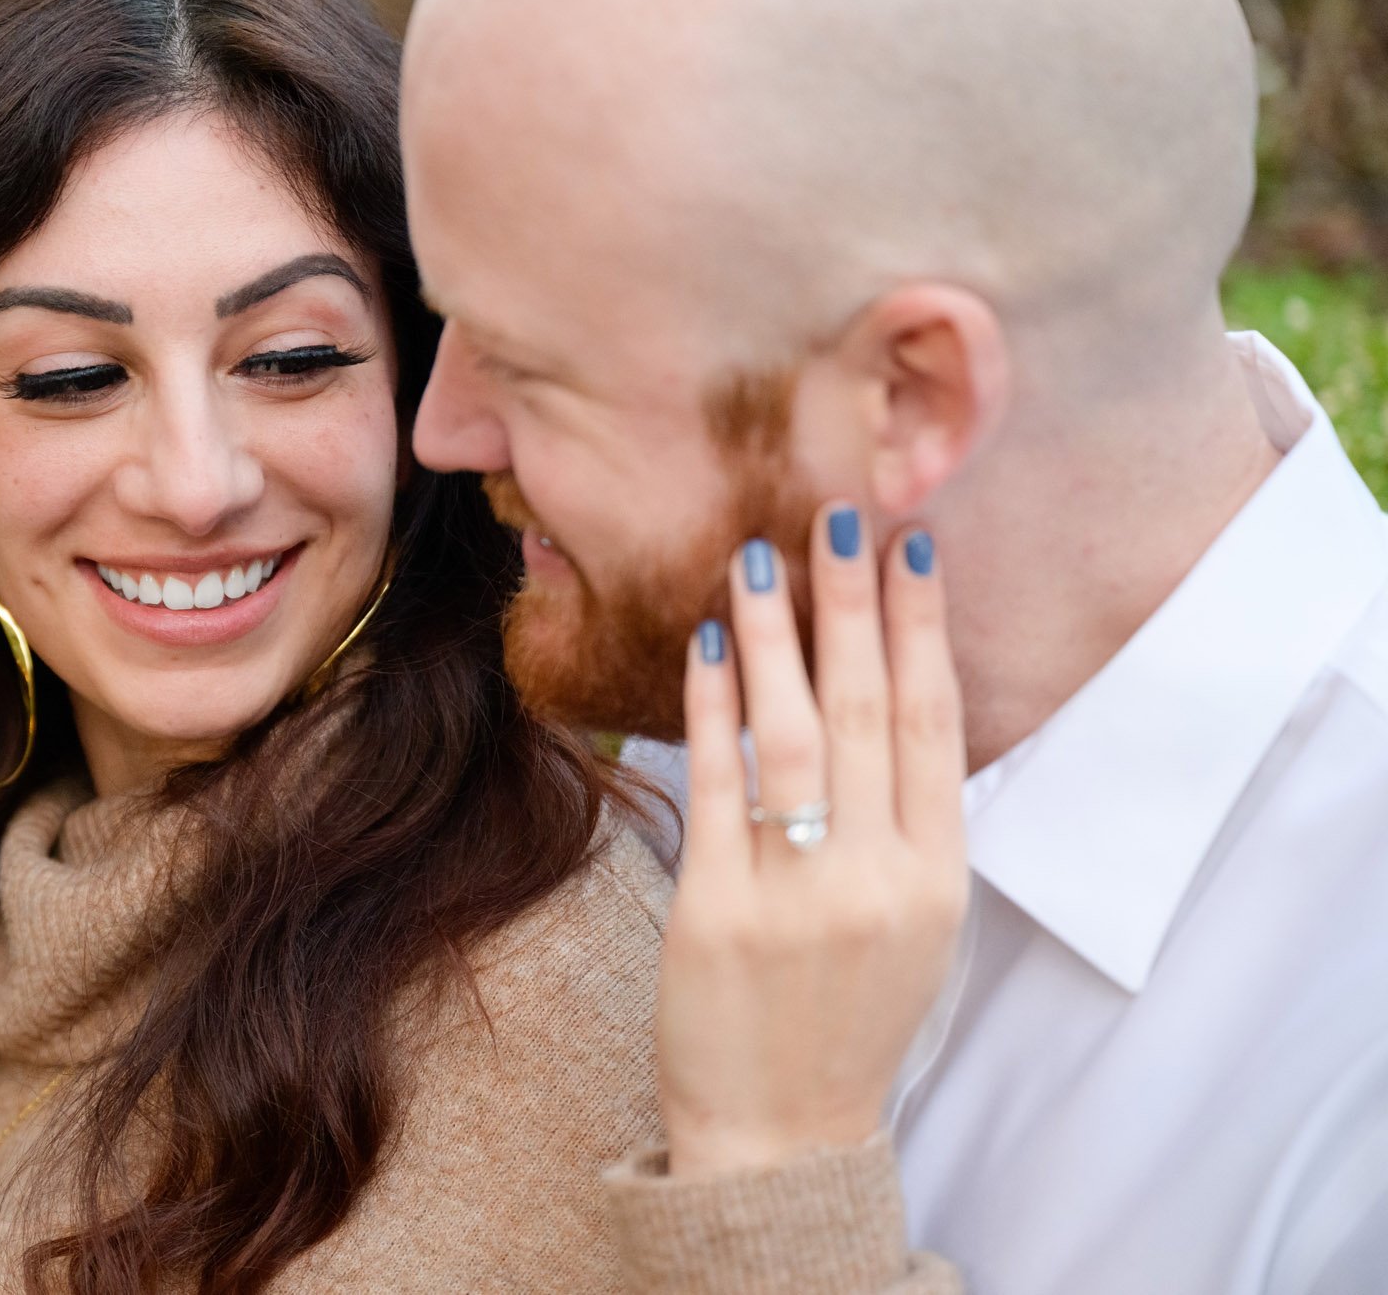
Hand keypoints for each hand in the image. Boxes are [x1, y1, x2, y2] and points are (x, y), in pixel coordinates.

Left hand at [656, 506, 968, 1179]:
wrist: (781, 1132)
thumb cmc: (847, 1014)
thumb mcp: (915, 923)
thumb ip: (907, 819)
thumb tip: (885, 687)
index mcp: (939, 878)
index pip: (934, 725)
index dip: (923, 629)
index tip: (911, 546)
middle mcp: (878, 880)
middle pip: (867, 711)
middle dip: (851, 603)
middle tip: (835, 513)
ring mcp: (797, 895)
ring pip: (792, 735)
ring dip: (776, 634)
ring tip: (756, 553)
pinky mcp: (717, 910)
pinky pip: (716, 785)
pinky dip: (712, 707)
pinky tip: (707, 642)